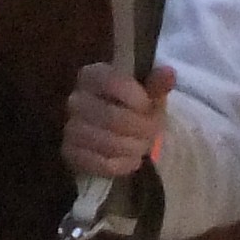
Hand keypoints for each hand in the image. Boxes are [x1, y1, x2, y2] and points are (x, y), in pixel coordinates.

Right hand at [64, 61, 173, 178]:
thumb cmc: (132, 109)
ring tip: (143, 146)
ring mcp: (70, 129)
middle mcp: (75, 100)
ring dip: (134, 147)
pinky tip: (131, 160)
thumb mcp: (148, 94)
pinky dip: (123, 165)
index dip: (136, 97)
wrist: (115, 134)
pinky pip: (101, 164)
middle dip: (141, 128)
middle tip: (153, 132)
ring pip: (107, 143)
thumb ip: (157, 84)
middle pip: (111, 117)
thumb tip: (169, 74)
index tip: (147, 106)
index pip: (110, 81)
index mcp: (92, 76)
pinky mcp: (71, 154)